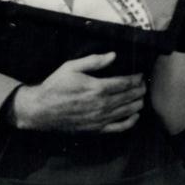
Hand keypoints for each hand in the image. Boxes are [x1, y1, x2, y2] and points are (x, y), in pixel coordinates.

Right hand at [9, 52, 146, 132]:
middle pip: (129, 97)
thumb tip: (114, 55)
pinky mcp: (96, 129)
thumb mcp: (71, 67)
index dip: (136, 79)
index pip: (125, 83)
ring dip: (138, 103)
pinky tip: (135, 115)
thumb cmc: (55, 86)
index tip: (140, 75)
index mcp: (97, 88)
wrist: (40, 111)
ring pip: (128, 111)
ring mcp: (100, 119)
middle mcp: (102, 105)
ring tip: (141, 97)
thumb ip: (94, 61)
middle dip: (140, 90)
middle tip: (144, 85)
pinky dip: (131, 121)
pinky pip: (119, 128)